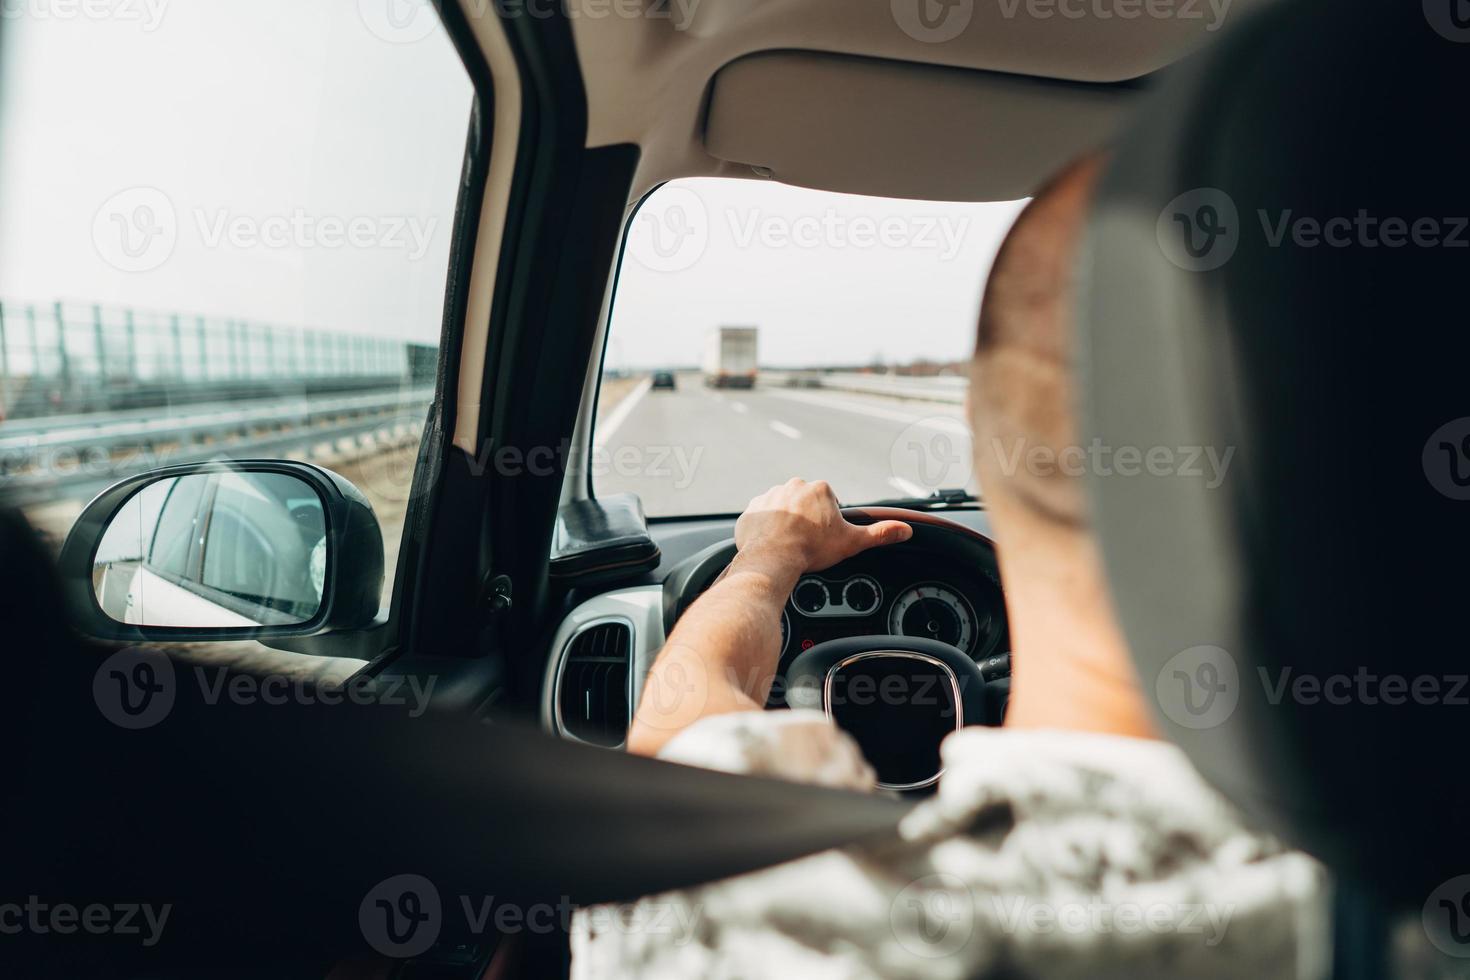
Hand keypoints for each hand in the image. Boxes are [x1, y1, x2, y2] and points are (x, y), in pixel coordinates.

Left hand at [734, 479, 912, 571]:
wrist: (772, 559)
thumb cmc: (811, 549)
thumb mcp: (851, 542)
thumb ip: (879, 534)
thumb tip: (905, 530)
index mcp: (819, 488)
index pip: (828, 502)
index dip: (828, 521)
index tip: (824, 537)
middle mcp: (793, 486)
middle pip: (805, 502)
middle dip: (806, 519)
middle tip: (807, 542)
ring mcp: (769, 496)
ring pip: (782, 508)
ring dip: (785, 522)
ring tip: (788, 544)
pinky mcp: (751, 510)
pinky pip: (760, 517)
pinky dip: (765, 528)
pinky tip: (771, 543)